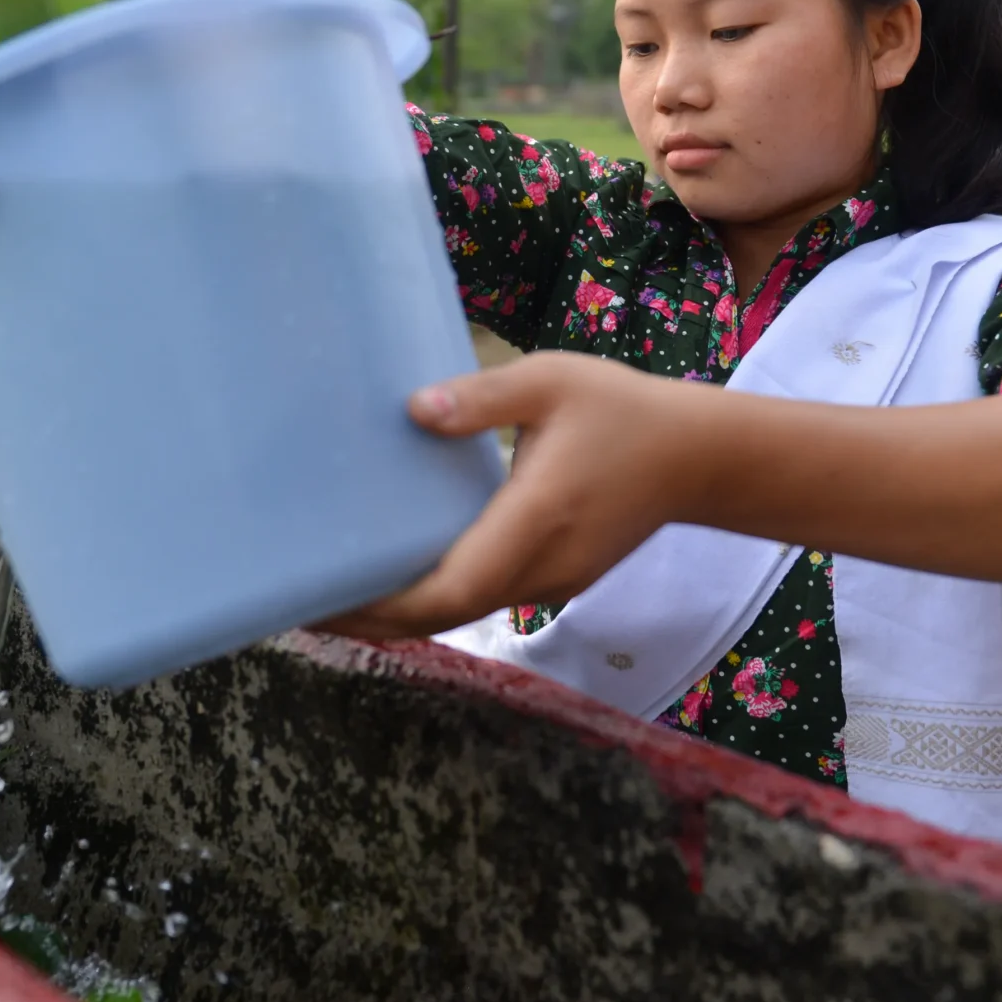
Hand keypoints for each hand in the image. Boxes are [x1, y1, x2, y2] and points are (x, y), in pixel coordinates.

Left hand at [318, 354, 710, 640]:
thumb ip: (482, 397)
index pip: (451, 586)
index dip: (388, 603)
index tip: (329, 597)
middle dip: (375, 619)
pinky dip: (436, 600)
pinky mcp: (556, 581)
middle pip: (445, 615)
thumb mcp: (552, 381)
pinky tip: (399, 579)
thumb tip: (415, 410)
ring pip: (464, 613)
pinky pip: (484, 599)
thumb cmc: (622, 409)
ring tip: (336, 595)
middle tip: (303, 605)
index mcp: (536, 518)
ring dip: (402, 614)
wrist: (698, 458)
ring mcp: (551, 582)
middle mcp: (541, 566)